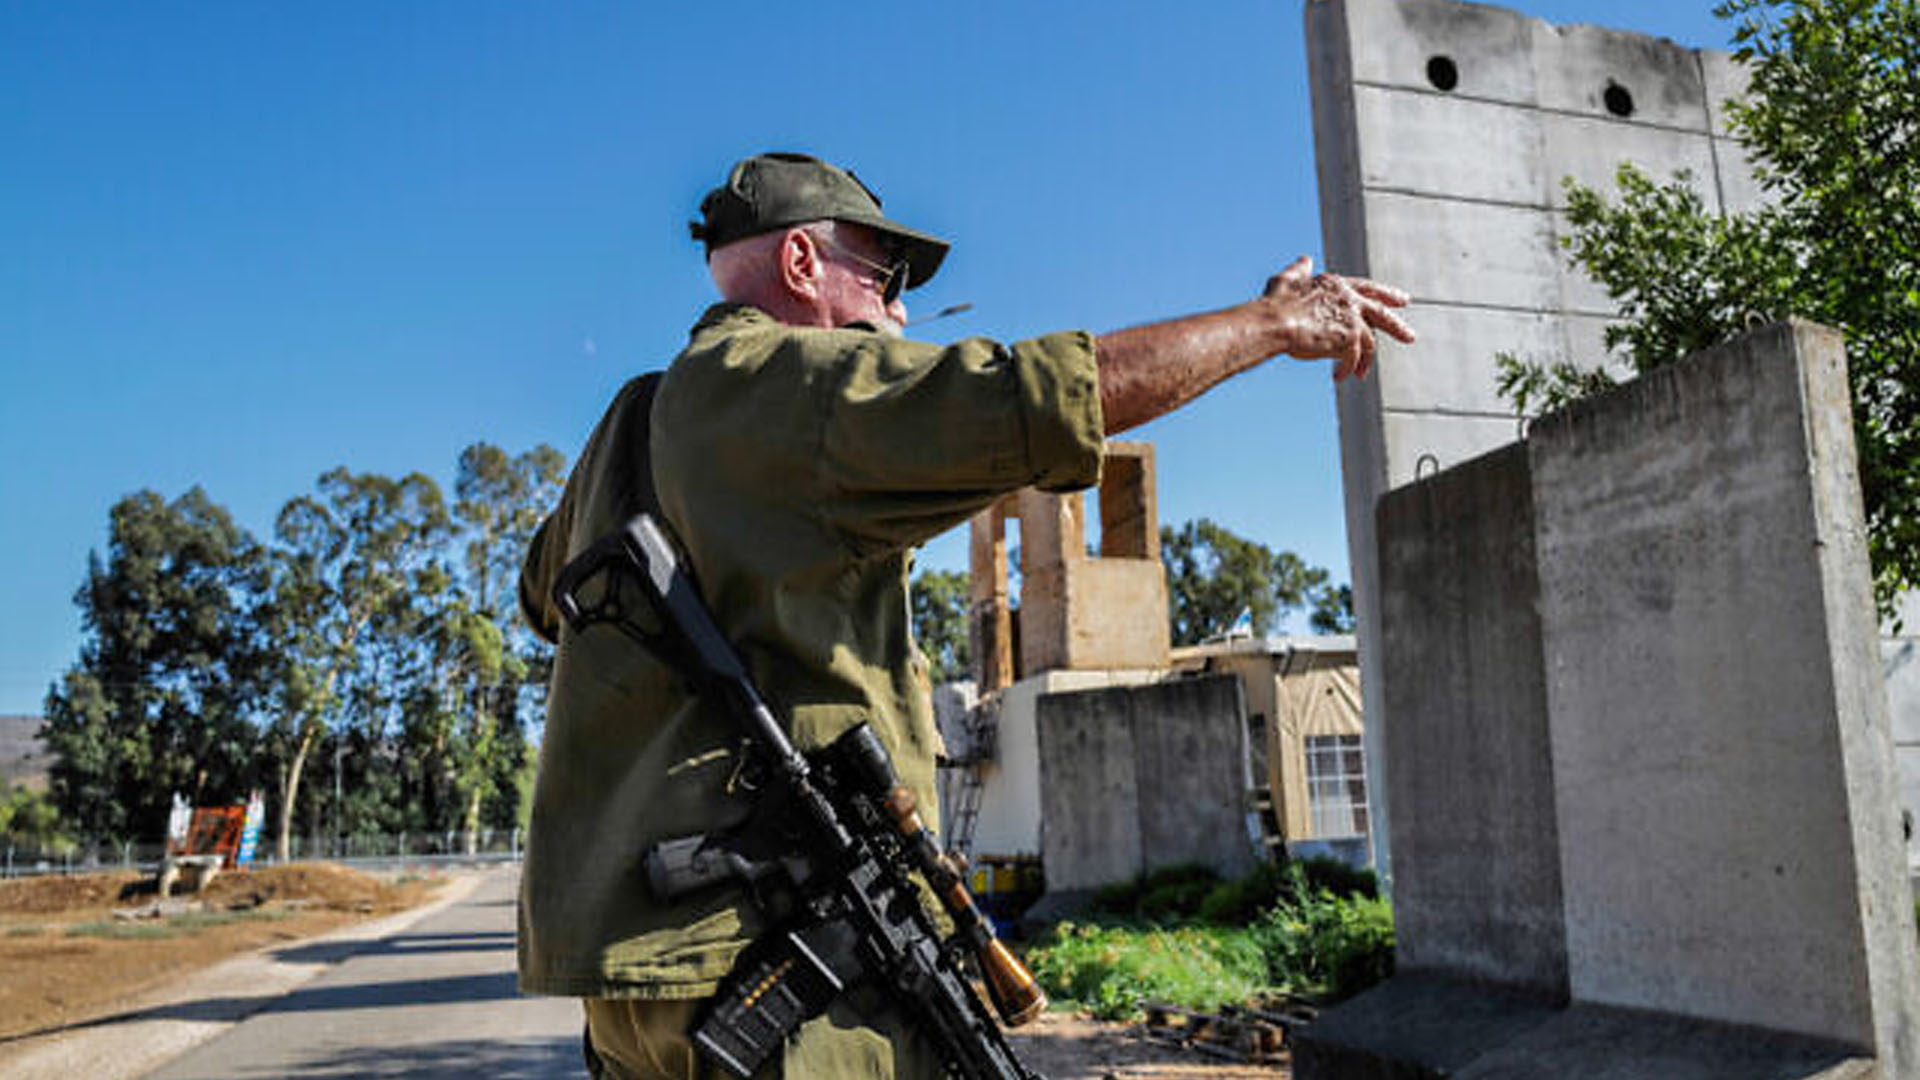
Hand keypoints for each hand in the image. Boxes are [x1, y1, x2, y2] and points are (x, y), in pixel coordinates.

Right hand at [1261, 256, 1415, 380]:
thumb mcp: (1286, 280)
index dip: (1385, 294)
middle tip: (1410, 337)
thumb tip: (1305, 260)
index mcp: (1336, 284)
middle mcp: (1349, 299)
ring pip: (1370, 342)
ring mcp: (1352, 319)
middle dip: (1397, 326)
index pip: (1368, 289)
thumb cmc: (1275, 304)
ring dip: (1365, 361)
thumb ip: (1298, 270)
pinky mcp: (1350, 338)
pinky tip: (1340, 377)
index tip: (1401, 300)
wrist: (1275, 323)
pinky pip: (1354, 359)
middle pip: (1382, 314)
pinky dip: (1347, 369)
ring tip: (1361, 374)